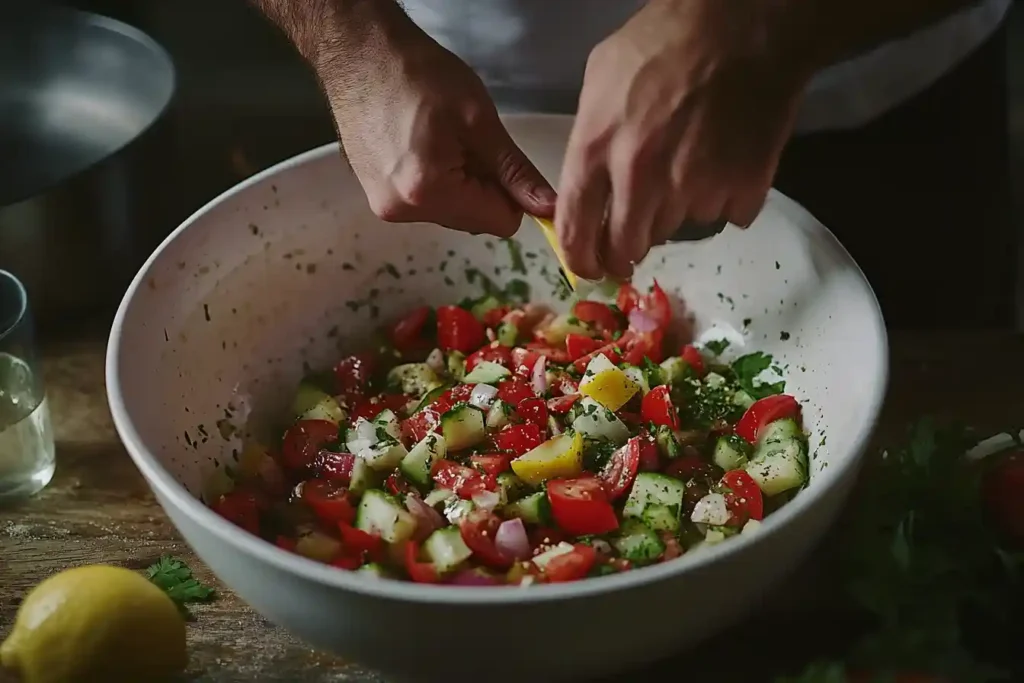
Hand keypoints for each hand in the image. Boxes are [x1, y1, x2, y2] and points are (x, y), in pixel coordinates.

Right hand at [316, 14, 554, 236]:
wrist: (359, 54)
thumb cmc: (417, 74)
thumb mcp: (479, 120)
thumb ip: (515, 170)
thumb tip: (548, 206)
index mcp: (430, 192)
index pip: (500, 222)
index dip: (514, 194)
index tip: (506, 163)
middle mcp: (402, 210)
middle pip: (473, 220)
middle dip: (482, 187)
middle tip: (468, 141)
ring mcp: (385, 206)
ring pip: (450, 211)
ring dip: (458, 183)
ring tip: (440, 138)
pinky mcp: (375, 196)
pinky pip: (424, 202)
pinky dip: (434, 180)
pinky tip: (422, 145)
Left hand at [556, 0, 810, 278]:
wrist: (745, 27)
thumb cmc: (665, 40)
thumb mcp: (600, 77)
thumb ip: (588, 137)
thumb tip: (587, 183)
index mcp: (598, 147)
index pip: (576, 228)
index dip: (579, 258)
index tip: (587, 268)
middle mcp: (641, 178)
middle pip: (627, 246)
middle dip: (627, 249)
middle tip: (634, 238)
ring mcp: (694, 188)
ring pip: (676, 230)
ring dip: (676, 212)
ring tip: (687, 166)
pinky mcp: (741, 190)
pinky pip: (727, 215)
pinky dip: (724, 198)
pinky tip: (724, 162)